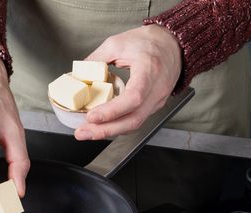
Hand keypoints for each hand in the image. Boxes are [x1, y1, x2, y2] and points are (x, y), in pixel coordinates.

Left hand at [75, 24, 181, 139]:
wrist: (172, 44)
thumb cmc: (148, 42)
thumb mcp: (117, 43)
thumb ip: (96, 59)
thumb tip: (78, 75)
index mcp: (150, 70)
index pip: (133, 97)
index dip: (112, 111)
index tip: (91, 116)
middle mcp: (157, 89)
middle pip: (133, 119)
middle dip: (105, 130)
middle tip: (82, 132)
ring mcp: (157, 100)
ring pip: (134, 124)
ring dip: (109, 131)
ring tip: (87, 132)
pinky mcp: (154, 106)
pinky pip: (135, 120)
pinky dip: (117, 126)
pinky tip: (101, 127)